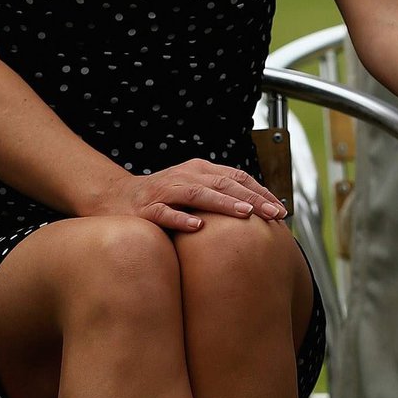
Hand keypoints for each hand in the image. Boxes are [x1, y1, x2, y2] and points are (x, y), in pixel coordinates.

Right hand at [94, 159, 287, 233]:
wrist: (116, 198)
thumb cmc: (164, 198)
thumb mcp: (195, 190)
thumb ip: (221, 194)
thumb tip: (261, 211)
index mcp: (200, 171)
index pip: (237, 177)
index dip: (261, 191)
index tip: (282, 209)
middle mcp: (185, 176)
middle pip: (224, 184)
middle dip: (252, 199)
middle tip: (275, 214)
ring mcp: (165, 191)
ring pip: (198, 194)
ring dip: (223, 204)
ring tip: (246, 214)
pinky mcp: (146, 208)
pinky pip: (165, 213)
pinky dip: (182, 218)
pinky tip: (199, 226)